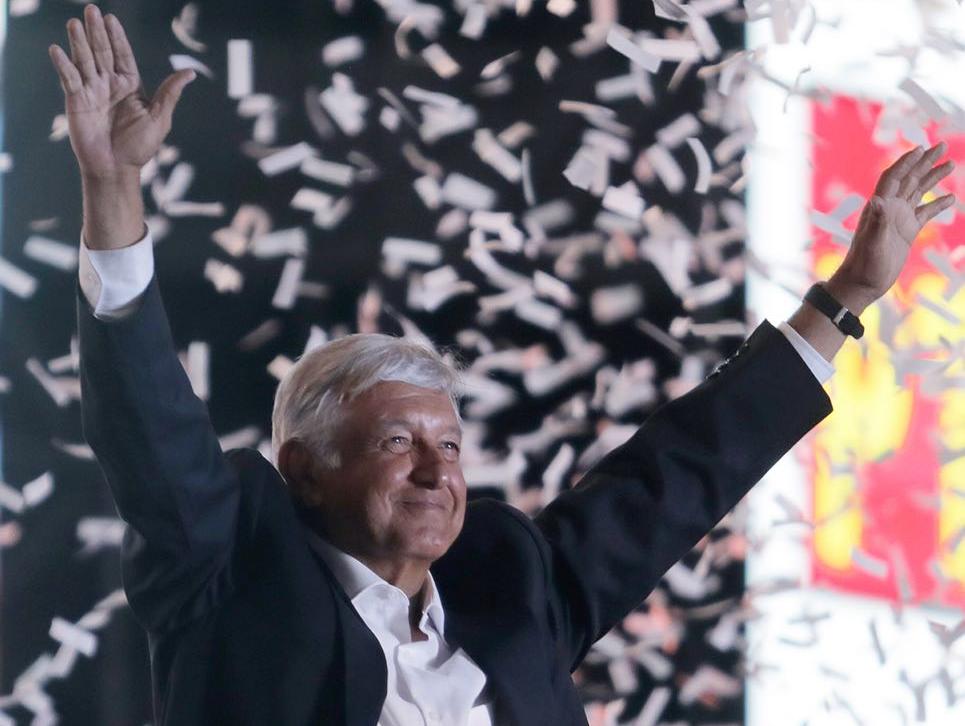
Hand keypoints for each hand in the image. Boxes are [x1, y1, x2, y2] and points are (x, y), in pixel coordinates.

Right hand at [48, 3, 195, 181]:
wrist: (117, 168)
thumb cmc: (140, 147)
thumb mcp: (160, 118)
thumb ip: (170, 93)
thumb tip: (191, 73)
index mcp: (130, 85)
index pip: (122, 55)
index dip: (117, 37)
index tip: (111, 18)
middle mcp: (109, 84)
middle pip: (101, 52)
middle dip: (96, 31)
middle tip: (90, 9)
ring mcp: (91, 91)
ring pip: (84, 60)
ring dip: (79, 42)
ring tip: (74, 22)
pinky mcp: (76, 101)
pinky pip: (69, 79)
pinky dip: (63, 64)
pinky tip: (57, 49)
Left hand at [831, 142, 955, 307]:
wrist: (863, 284)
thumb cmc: (864, 264)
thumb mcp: (872, 242)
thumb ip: (877, 221)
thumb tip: (877, 199)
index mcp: (879, 207)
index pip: (893, 177)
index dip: (906, 162)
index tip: (921, 148)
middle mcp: (889, 208)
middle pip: (909, 178)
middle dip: (924, 162)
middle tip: (942, 146)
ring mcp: (899, 219)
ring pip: (919, 191)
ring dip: (933, 177)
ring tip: (950, 164)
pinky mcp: (908, 231)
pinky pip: (925, 212)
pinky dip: (938, 204)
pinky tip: (951, 197)